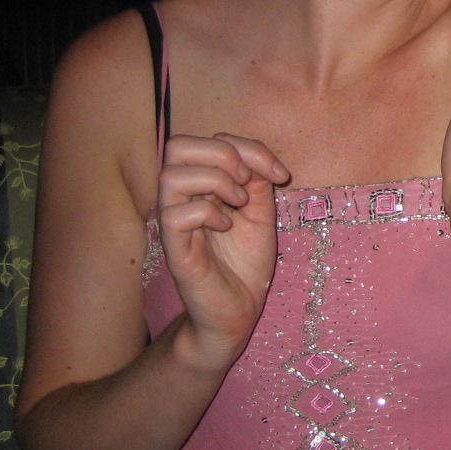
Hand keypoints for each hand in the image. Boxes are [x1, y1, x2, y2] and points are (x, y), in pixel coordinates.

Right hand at [158, 133, 288, 365]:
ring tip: (238, 204)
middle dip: (223, 154)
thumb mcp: (261, 212)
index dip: (248, 147)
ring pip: (170, 176)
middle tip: (247, 182)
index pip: (208, 140)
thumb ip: (256, 181)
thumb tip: (255, 158)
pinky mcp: (174, 250)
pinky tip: (226, 227)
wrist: (240, 309)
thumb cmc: (246, 262)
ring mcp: (174, 224)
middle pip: (178, 146)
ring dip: (215, 182)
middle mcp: (181, 199)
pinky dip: (207, 213)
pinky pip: (174, 215)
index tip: (280, 175)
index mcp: (201, 186)